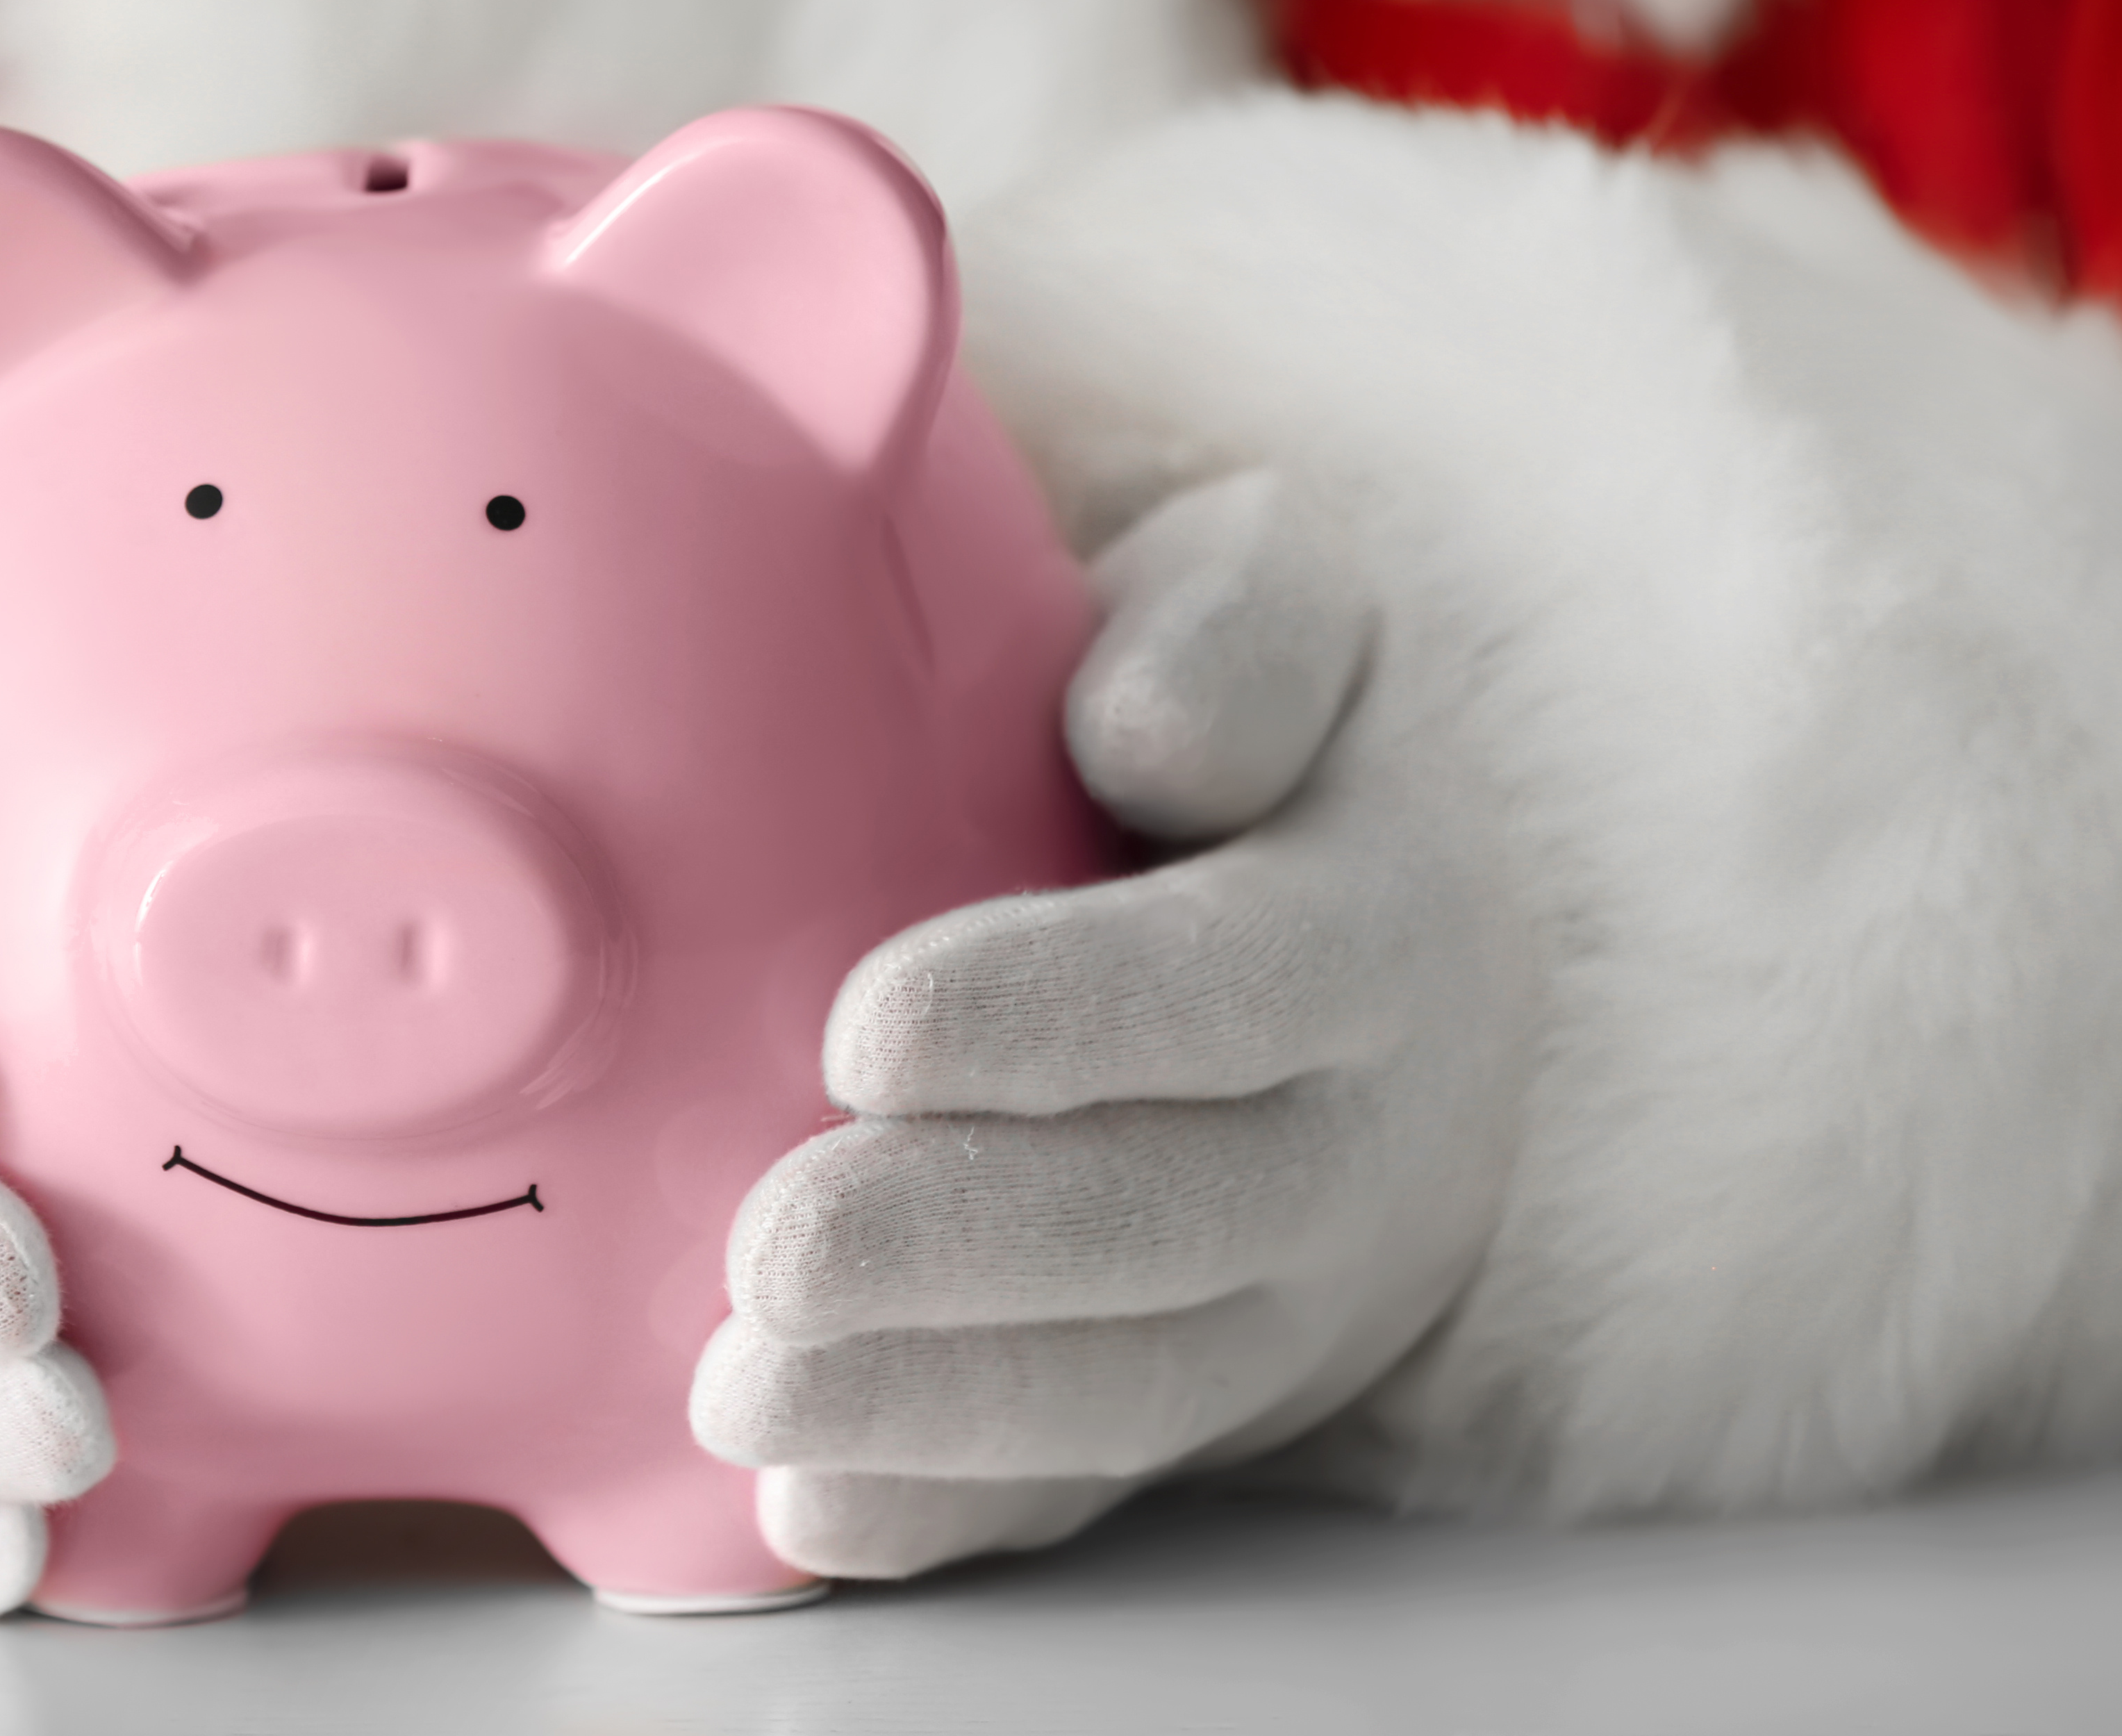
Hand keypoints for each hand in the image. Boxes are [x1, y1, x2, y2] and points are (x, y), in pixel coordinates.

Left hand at [691, 469, 1541, 1576]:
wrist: (1363, 966)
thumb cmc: (1254, 748)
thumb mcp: (1275, 607)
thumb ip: (1239, 622)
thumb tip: (1140, 726)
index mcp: (1378, 922)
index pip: (1246, 982)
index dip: (1071, 1017)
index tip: (868, 1025)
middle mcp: (1355, 1138)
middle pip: (1182, 1219)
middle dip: (968, 1250)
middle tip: (774, 1247)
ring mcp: (1283, 1297)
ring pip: (1132, 1386)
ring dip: (933, 1409)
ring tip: (742, 1387)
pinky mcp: (1188, 1396)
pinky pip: (1085, 1481)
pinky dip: (947, 1514)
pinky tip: (802, 1511)